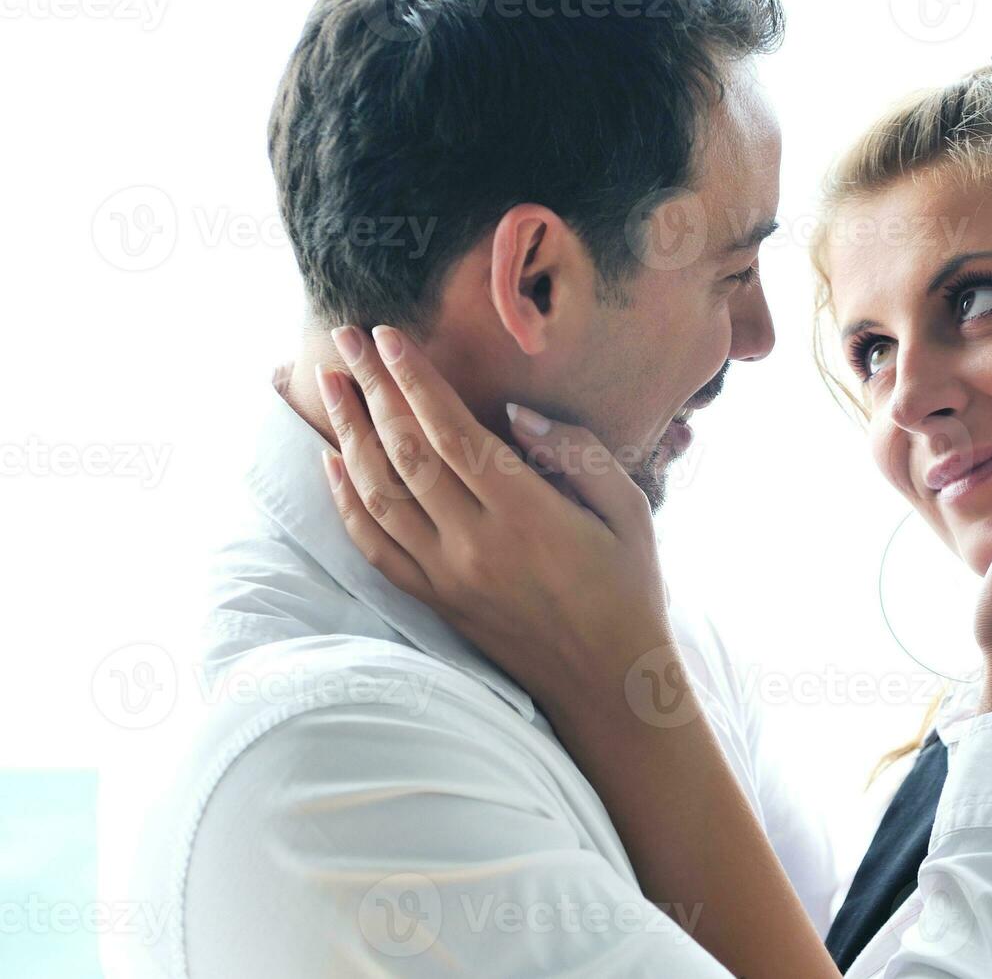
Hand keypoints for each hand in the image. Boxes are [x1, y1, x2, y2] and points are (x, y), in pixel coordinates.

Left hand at [314, 324, 678, 730]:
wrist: (609, 684)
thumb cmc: (629, 590)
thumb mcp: (630, 511)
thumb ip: (576, 453)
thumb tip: (515, 411)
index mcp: (527, 515)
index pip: (451, 432)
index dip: (414, 380)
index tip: (387, 337)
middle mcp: (476, 545)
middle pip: (404, 452)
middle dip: (370, 389)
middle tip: (346, 339)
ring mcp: (448, 577)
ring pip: (378, 495)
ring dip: (349, 434)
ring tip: (331, 385)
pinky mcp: (436, 602)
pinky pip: (375, 547)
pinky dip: (346, 502)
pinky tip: (332, 462)